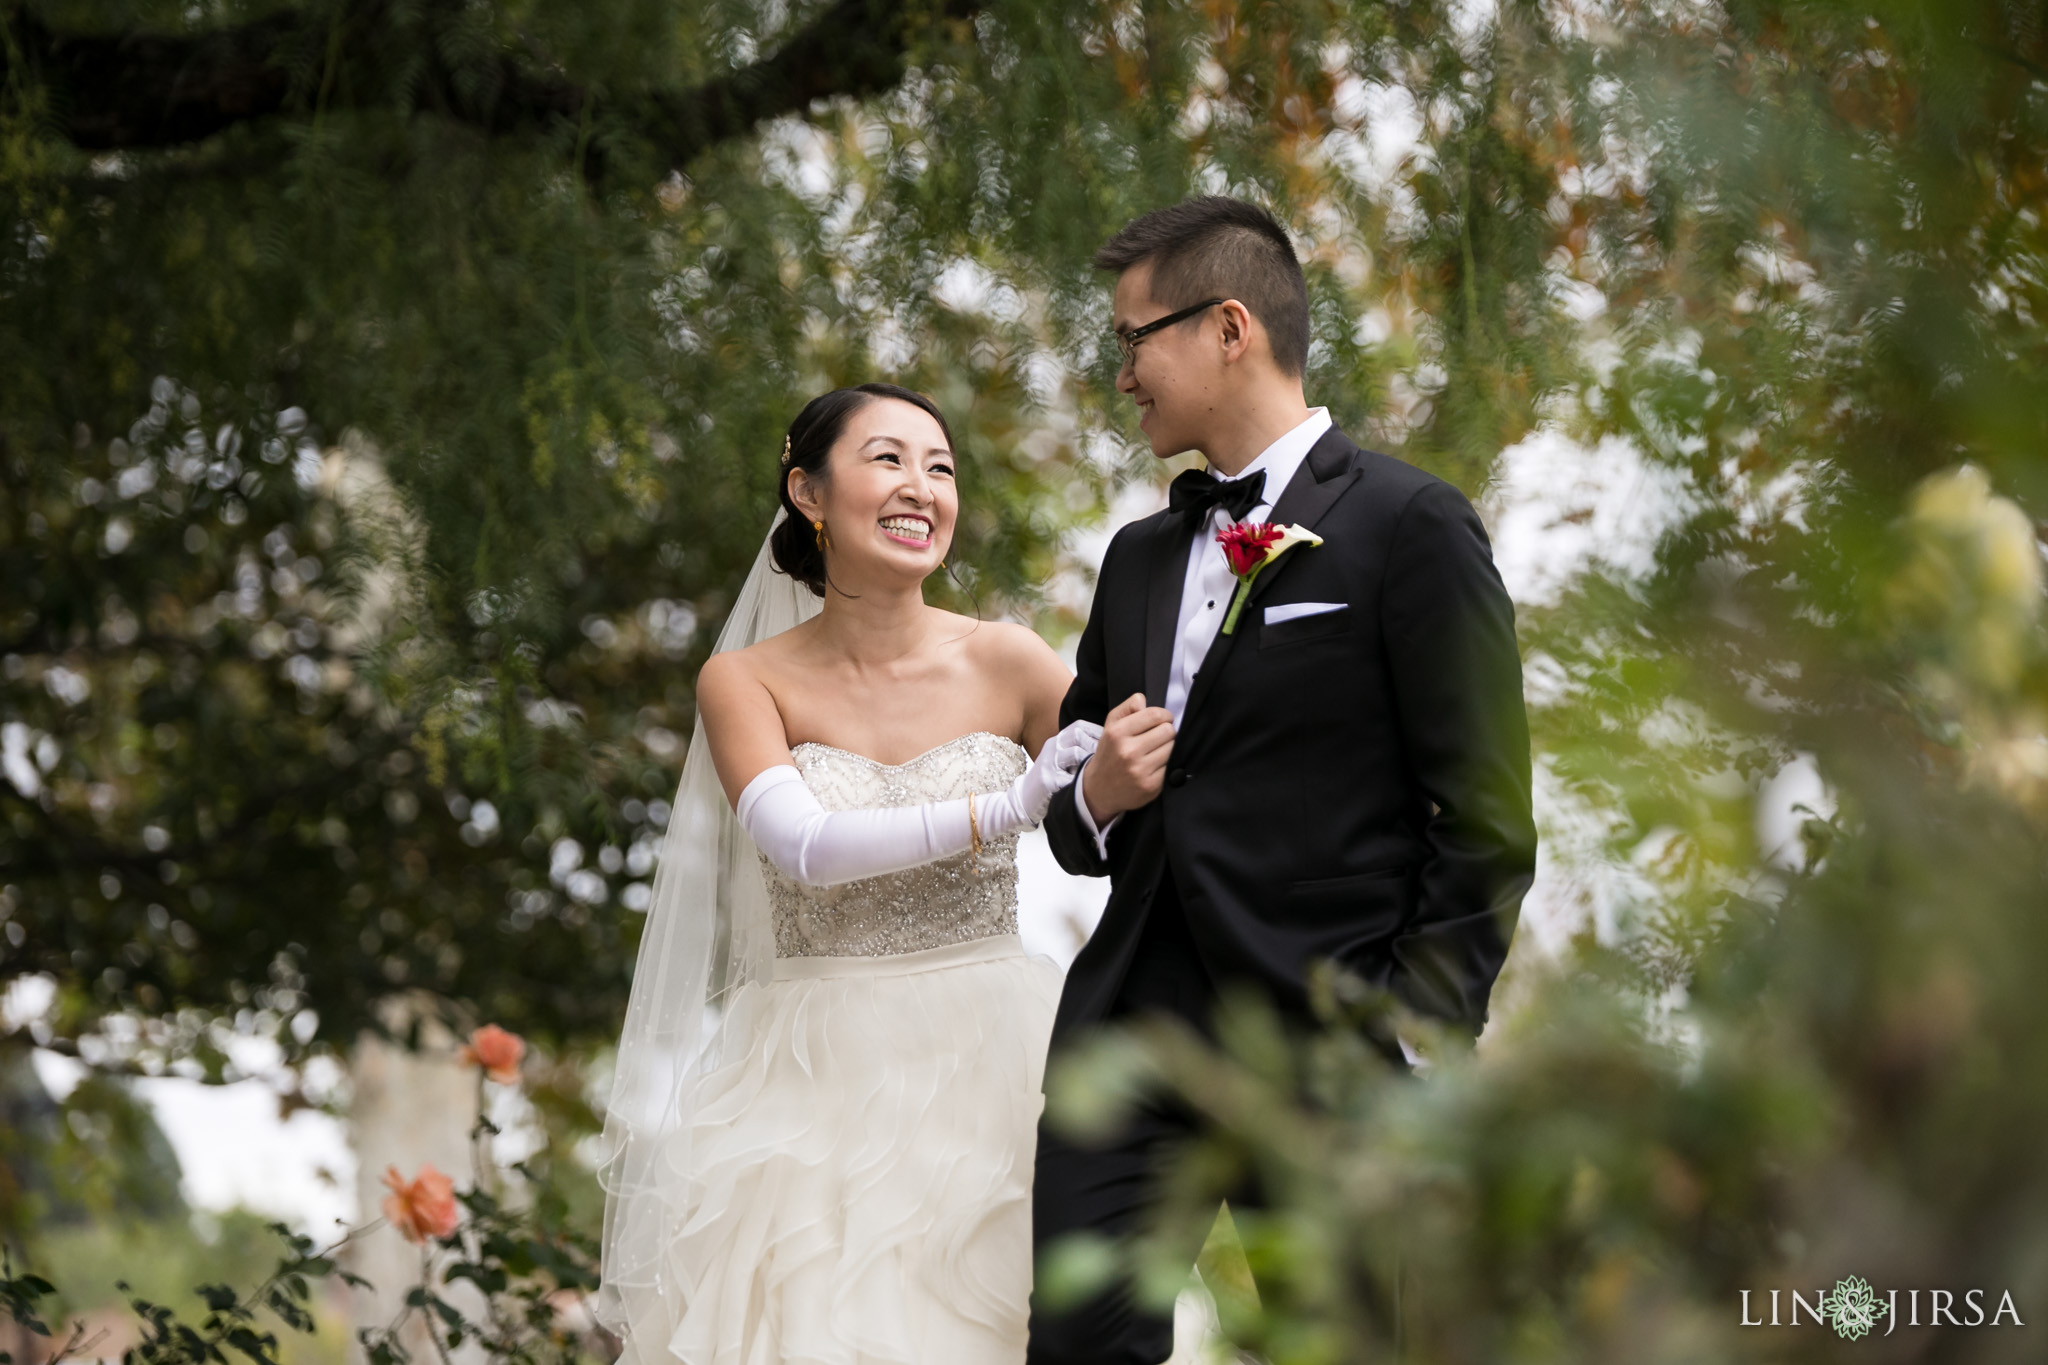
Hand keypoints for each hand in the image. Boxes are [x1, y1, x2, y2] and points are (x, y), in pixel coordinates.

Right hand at [1011, 719, 1102, 823]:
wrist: (1025, 798)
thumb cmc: (1051, 778)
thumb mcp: (1062, 757)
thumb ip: (1079, 749)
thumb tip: (1110, 744)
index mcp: (1057, 740)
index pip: (1080, 726)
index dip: (1098, 731)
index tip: (1113, 741)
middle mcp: (1052, 747)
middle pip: (1078, 735)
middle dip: (1096, 745)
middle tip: (1110, 757)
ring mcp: (1048, 763)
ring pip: (1075, 753)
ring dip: (1091, 761)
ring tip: (1099, 772)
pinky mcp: (1047, 781)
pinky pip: (1071, 777)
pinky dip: (1083, 782)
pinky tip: (1090, 788)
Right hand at [1080, 693, 1173, 824]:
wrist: (1099, 789)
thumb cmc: (1110, 753)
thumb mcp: (1111, 726)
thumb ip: (1127, 707)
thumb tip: (1143, 700)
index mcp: (1118, 733)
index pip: (1155, 715)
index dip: (1165, 715)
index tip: (1163, 720)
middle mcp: (1128, 751)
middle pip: (1168, 731)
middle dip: (1167, 732)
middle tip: (1159, 737)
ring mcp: (1140, 770)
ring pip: (1173, 749)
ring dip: (1169, 748)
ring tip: (1157, 752)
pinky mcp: (1151, 786)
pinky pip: (1172, 767)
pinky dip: (1167, 765)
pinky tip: (1156, 766)